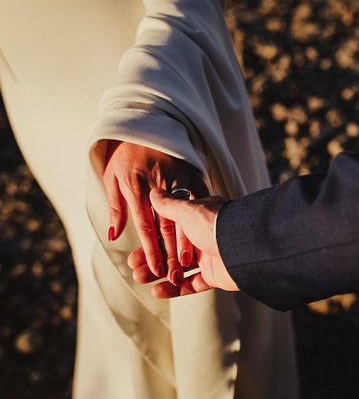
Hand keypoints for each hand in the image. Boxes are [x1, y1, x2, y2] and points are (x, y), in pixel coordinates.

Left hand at [103, 140, 207, 284]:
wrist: (145, 124)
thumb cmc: (126, 155)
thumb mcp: (112, 178)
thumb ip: (115, 207)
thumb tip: (113, 235)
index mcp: (136, 186)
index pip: (145, 224)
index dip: (150, 249)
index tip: (155, 269)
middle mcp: (159, 183)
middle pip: (166, 225)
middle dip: (171, 252)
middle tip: (175, 274)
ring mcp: (179, 178)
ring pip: (186, 215)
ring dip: (189, 240)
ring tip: (190, 262)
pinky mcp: (194, 172)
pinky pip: (200, 196)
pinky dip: (203, 216)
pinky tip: (206, 233)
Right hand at [127, 188, 238, 297]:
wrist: (243, 247)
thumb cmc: (216, 224)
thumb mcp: (187, 210)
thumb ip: (169, 205)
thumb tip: (154, 193)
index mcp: (199, 217)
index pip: (170, 229)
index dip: (152, 240)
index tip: (135, 249)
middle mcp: (206, 235)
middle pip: (173, 250)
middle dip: (152, 260)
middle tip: (133, 268)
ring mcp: (212, 256)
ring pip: (181, 268)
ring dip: (160, 275)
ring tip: (140, 278)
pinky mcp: (217, 275)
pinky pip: (193, 284)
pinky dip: (175, 289)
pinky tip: (157, 290)